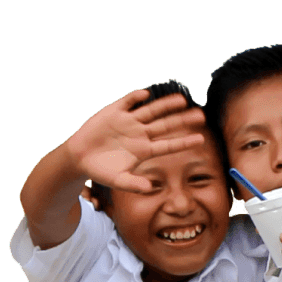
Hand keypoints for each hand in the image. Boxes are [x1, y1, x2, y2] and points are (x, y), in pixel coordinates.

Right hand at [64, 89, 207, 193]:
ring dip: (166, 105)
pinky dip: (135, 98)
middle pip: (165, 125)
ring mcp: (128, 122)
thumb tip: (150, 188)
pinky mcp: (113, 112)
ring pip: (151, 111)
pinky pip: (127, 102)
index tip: (201, 139)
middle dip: (182, 120)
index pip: (169, 145)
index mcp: (144, 150)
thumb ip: (133, 184)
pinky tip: (145, 94)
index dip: (184, 142)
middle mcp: (140, 134)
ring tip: (182, 100)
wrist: (79, 158)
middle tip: (201, 115)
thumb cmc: (101, 171)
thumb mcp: (118, 180)